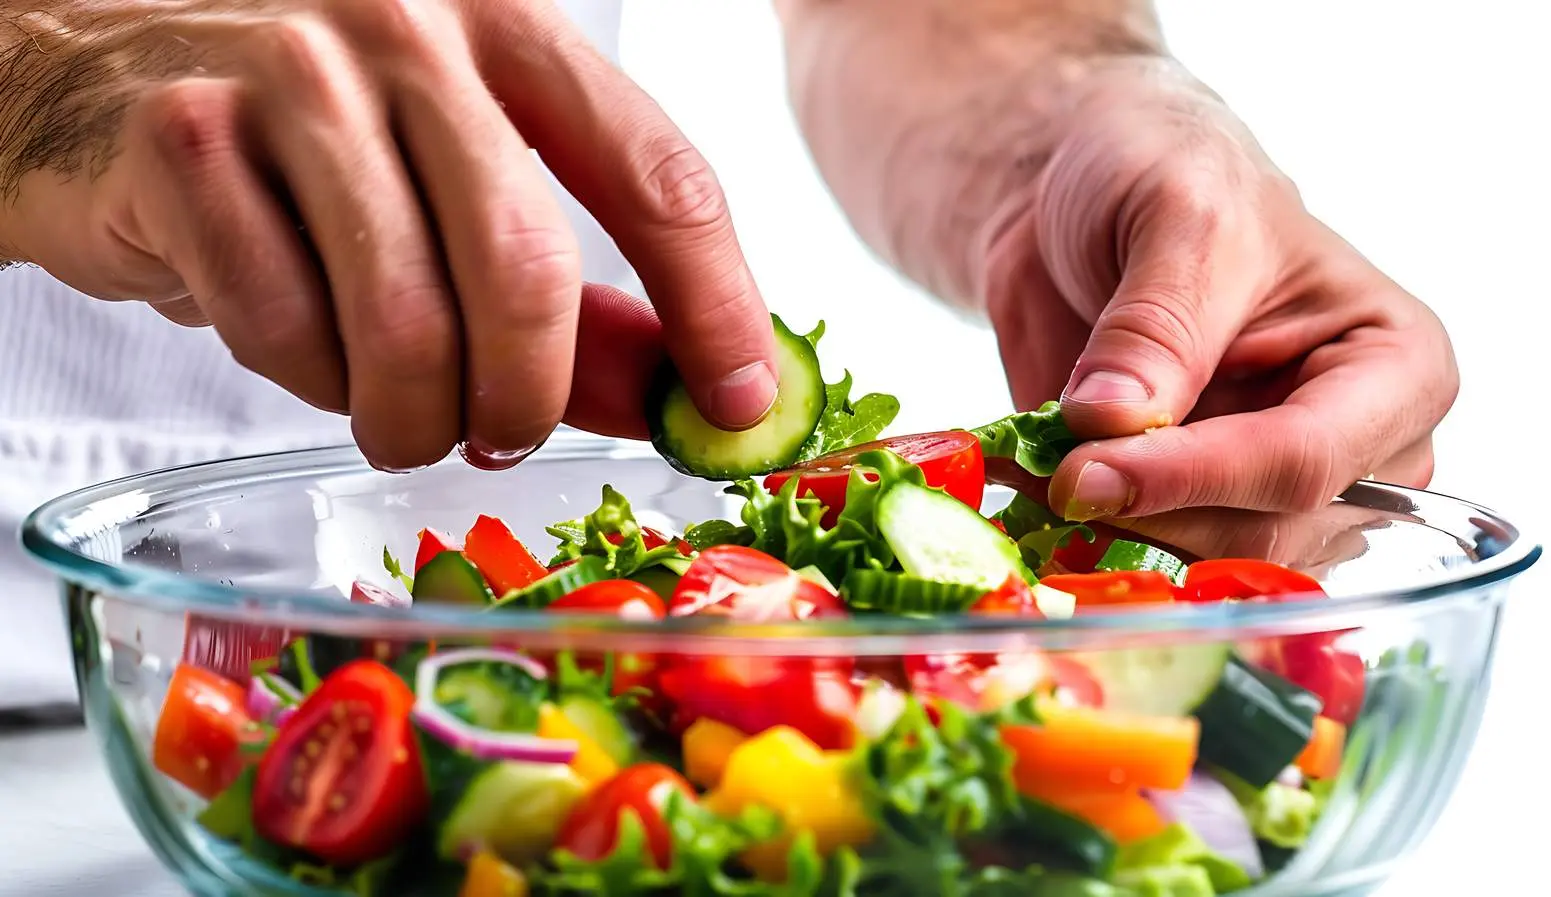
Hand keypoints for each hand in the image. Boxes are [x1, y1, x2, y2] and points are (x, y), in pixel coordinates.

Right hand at [0, 0, 776, 471]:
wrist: (96, 77)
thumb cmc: (309, 146)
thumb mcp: (466, 192)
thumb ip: (579, 296)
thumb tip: (678, 396)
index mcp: (511, 27)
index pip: (660, 176)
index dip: (714, 308)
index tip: (738, 404)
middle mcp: (411, 28)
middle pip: (528, 272)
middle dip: (527, 398)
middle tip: (504, 430)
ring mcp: (291, 74)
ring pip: (405, 321)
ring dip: (413, 414)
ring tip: (400, 412)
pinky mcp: (185, 139)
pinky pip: (284, 328)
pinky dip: (306, 381)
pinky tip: (300, 348)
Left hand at [981, 59, 1457, 519]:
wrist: (1081, 193)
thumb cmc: (1167, 171)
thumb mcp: (1176, 214)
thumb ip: (1155, 325)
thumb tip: (1115, 424)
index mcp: (1393, 367)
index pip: (1309, 458)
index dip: (1198, 477)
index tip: (1090, 471)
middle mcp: (1351, 449)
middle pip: (1262, 533)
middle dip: (1150, 511)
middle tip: (1055, 472)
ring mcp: (1265, 488)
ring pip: (1203, 562)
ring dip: (1109, 529)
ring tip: (1037, 464)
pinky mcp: (1188, 509)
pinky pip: (1142, 556)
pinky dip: (1078, 536)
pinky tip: (1029, 486)